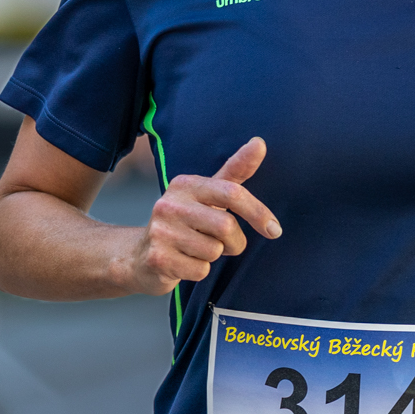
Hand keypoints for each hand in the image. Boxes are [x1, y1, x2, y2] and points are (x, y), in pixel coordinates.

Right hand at [129, 137, 280, 295]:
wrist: (140, 255)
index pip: (231, 192)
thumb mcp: (209, 194)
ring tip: (197, 250)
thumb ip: (236, 171)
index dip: (257, 211)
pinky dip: (199, 271)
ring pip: (214, 251)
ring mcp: (161, 231)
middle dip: (233, 242)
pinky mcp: (157, 258)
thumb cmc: (186, 222)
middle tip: (223, 243)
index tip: (274, 229)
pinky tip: (184, 262)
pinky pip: (200, 270)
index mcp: (185, 184)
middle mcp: (170, 204)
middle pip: (226, 227)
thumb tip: (260, 142)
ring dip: (214, 257)